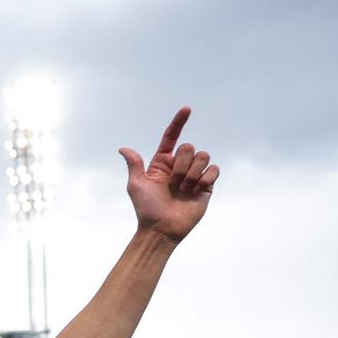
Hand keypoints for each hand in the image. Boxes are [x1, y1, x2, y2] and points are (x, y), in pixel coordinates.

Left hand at [119, 107, 219, 243]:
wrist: (162, 229)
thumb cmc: (146, 209)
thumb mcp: (136, 185)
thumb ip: (134, 164)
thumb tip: (123, 148)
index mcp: (162, 163)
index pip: (171, 138)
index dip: (179, 122)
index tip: (187, 108)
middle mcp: (179, 166)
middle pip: (189, 147)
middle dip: (182, 165)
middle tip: (173, 184)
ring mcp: (194, 175)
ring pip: (203, 156)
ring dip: (192, 174)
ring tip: (184, 190)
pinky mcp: (207, 184)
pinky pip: (214, 169)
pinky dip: (205, 179)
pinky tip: (196, 191)